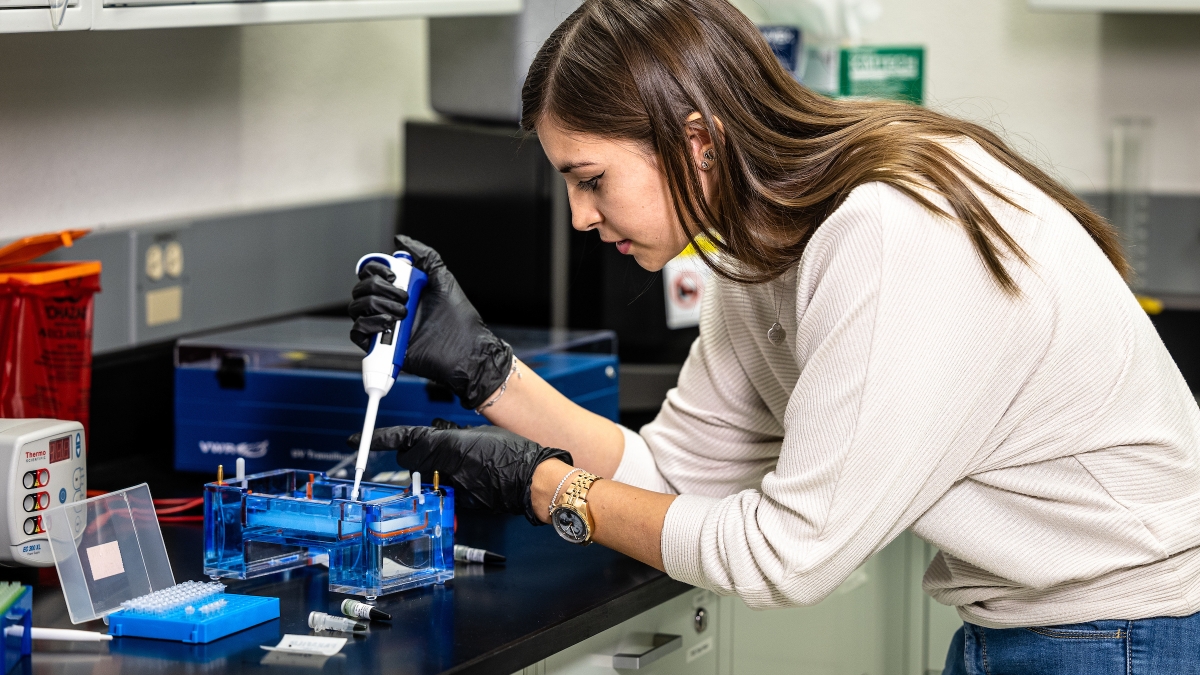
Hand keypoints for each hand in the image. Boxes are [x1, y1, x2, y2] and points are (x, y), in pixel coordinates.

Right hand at [347, 235, 512, 409]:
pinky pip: (358, 332)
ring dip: (376, 305)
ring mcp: (384, 326)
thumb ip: (425, 256)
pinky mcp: (382, 347)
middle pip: (361, 289)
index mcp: (401, 290)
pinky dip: (369, 324)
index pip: (371, 274)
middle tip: (404, 297)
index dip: (374, 269)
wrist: (465, 349)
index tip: (393, 275)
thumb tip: (401, 240)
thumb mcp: (443, 279)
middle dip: (378, 288)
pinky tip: (389, 324)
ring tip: (401, 313)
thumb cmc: (459, 319)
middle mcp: (389, 306)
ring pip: (357, 308)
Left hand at [349, 420, 572, 525]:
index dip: (378, 439)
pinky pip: (446, 489)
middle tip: (430, 447)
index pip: (404, 440)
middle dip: (414, 455)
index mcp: (446, 446)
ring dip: (435, 470)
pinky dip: (452, 483)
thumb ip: (451, 436)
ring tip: (463, 462)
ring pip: (428, 476)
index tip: (355, 440)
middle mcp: (444, 468)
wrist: (535, 481)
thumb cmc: (514, 454)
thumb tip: (437, 434)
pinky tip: (474, 477)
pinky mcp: (460, 503)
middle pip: (411, 461)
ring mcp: (451, 488)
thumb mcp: (478, 434)